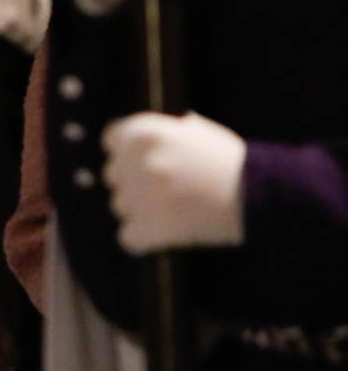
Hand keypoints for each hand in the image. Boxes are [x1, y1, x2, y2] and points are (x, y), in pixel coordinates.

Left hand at [102, 111, 245, 253]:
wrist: (259, 194)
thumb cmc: (230, 160)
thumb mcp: (193, 132)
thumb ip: (160, 134)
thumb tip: (130, 140)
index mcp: (142, 132)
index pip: (111, 139)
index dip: (128, 151)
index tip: (145, 160)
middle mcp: (134, 161)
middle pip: (113, 174)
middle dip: (134, 180)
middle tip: (167, 188)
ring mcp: (139, 197)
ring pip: (120, 205)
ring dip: (140, 209)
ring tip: (174, 209)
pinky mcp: (149, 229)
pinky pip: (127, 237)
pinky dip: (142, 238)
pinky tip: (165, 232)